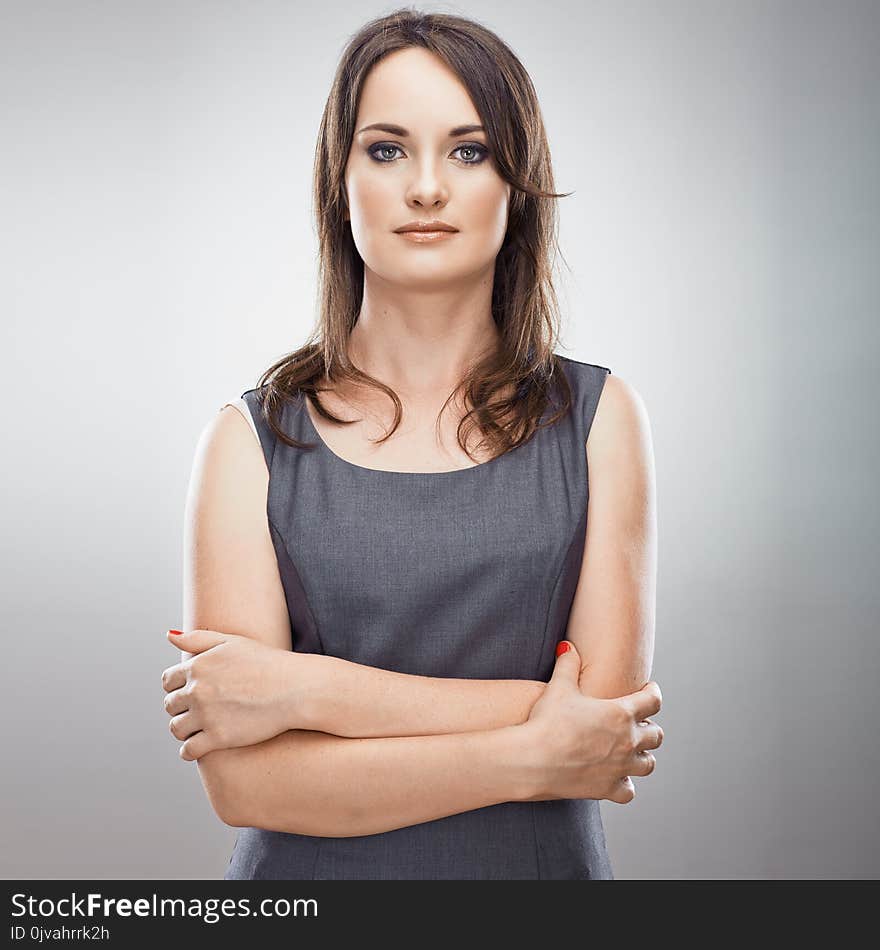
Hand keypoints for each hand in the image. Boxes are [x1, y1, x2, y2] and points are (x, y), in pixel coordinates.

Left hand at [161, 628, 302, 760]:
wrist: (294, 688)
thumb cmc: (266, 662)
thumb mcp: (232, 641)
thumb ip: (198, 638)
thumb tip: (169, 635)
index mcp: (198, 665)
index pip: (168, 681)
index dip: (178, 686)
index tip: (192, 690)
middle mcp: (197, 690)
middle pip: (170, 705)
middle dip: (182, 707)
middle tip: (200, 708)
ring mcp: (206, 715)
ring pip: (176, 728)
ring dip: (185, 728)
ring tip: (201, 726)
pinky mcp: (218, 738)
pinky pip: (188, 750)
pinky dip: (190, 750)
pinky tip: (203, 745)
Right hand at [519, 640, 662, 803]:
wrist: (533, 759)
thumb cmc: (546, 721)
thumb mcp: (558, 687)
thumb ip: (567, 664)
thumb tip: (567, 647)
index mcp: (620, 713)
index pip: (652, 701)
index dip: (653, 693)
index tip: (649, 690)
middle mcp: (627, 741)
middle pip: (656, 735)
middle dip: (649, 726)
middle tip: (638, 722)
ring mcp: (620, 768)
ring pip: (648, 764)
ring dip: (642, 756)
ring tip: (632, 751)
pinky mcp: (608, 789)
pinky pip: (629, 791)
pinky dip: (625, 784)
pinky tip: (617, 778)